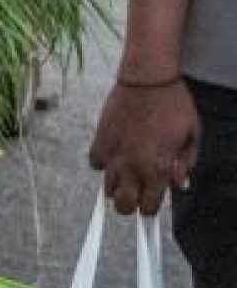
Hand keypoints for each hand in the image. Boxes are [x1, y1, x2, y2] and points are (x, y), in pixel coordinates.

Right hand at [91, 78, 201, 216]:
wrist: (147, 80)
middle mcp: (132, 166)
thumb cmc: (175, 106)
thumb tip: (178, 184)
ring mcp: (113, 154)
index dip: (151, 207)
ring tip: (127, 176)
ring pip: (107, 188)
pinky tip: (115, 155)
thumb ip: (185, 164)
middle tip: (137, 195)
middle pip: (123, 206)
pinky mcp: (99, 140)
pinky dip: (104, 164)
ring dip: (118, 186)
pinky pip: (96, 164)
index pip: (148, 206)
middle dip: (130, 206)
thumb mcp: (192, 136)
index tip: (153, 201)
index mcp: (157, 167)